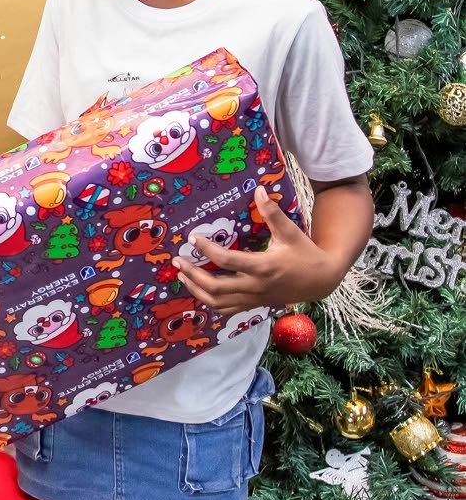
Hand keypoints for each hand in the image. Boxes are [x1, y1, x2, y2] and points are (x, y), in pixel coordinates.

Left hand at [172, 186, 339, 315]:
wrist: (321, 280)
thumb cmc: (304, 253)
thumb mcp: (290, 231)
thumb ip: (272, 212)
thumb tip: (259, 189)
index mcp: (263, 267)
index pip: (227, 261)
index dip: (206, 249)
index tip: (192, 238)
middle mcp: (256, 286)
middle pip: (216, 288)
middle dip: (193, 274)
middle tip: (178, 260)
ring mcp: (254, 298)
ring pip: (218, 303)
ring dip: (196, 291)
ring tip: (182, 275)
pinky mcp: (254, 305)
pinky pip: (226, 310)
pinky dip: (209, 302)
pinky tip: (198, 290)